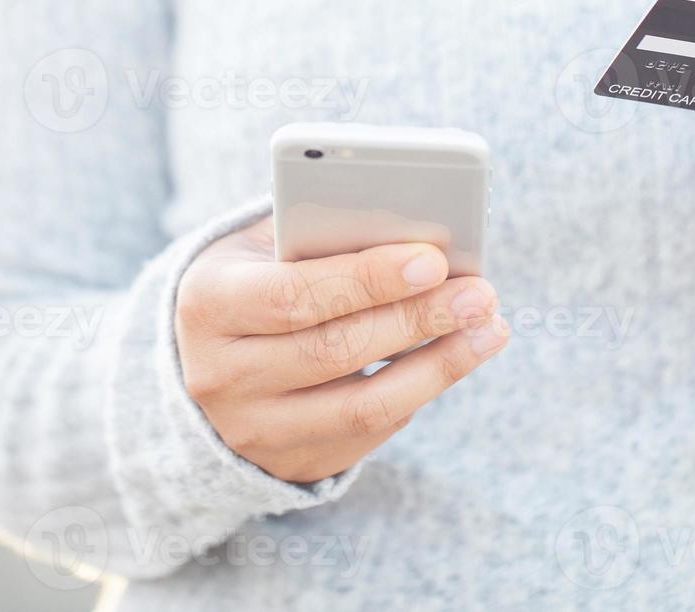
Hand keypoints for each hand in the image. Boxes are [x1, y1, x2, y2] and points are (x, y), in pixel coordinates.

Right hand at [173, 217, 508, 482]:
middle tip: (479, 291)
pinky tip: (458, 355)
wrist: (206, 357)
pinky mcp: (291, 462)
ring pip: (362, 405)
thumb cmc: (256, 277)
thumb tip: (418, 232)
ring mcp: (254, 429)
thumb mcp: (266, 245)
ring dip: (438, 365)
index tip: (433, 259)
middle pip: (334, 351)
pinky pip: (370, 431)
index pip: (295, 295)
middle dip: (417, 319)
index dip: (367, 279)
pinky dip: (422, 391)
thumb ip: (324, 233)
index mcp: (209, 303)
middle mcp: (221, 375)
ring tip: (488, 327)